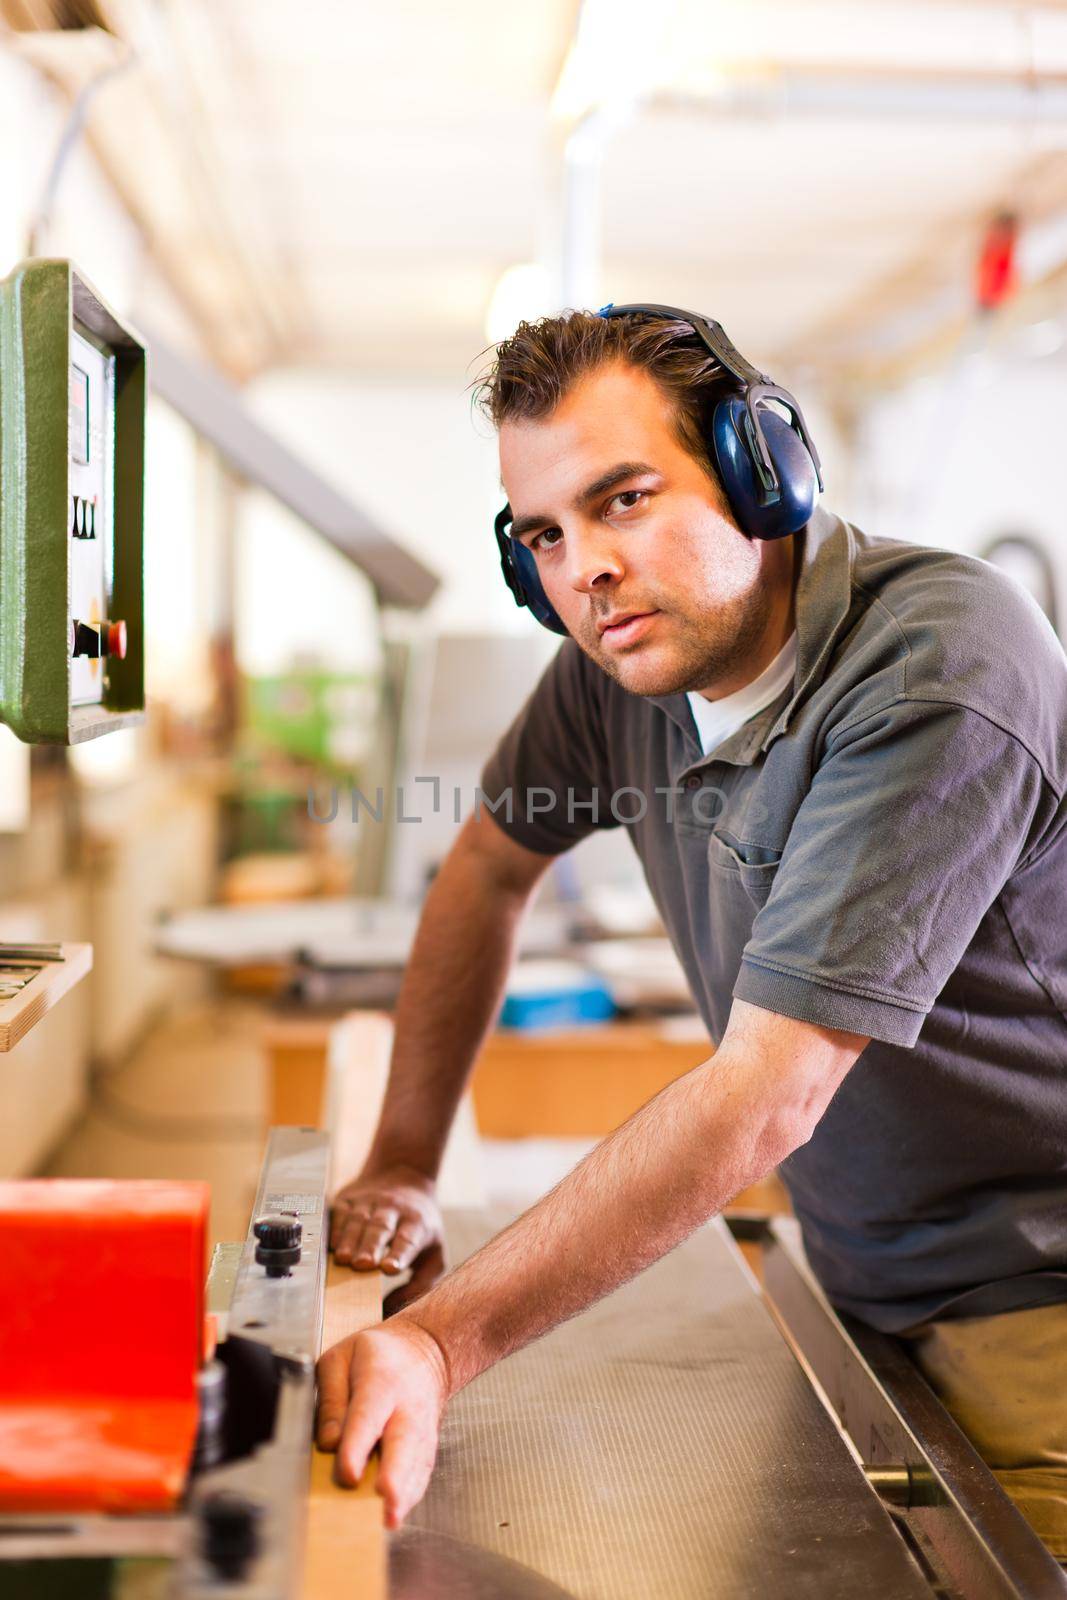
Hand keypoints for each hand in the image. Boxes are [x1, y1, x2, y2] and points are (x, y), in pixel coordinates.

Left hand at [315, 1319, 448, 1526]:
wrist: (426, 1350)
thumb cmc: (378, 1356)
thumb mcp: (341, 1357)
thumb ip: (331, 1398)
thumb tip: (328, 1441)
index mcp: (381, 1380)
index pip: (368, 1416)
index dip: (357, 1446)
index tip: (349, 1474)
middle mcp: (407, 1407)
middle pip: (403, 1442)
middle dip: (394, 1474)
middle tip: (385, 1500)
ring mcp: (422, 1427)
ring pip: (416, 1462)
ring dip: (406, 1492)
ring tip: (390, 1519)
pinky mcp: (427, 1444)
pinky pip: (422, 1472)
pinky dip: (412, 1494)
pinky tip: (397, 1514)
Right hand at [330, 1165, 445, 1314]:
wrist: (406, 1176)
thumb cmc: (420, 1227)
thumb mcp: (434, 1253)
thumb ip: (420, 1284)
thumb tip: (393, 1311)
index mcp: (418, 1223)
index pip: (409, 1239)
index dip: (399, 1254)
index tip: (390, 1269)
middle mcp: (394, 1209)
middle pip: (381, 1228)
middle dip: (371, 1246)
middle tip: (362, 1265)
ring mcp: (370, 1201)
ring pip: (358, 1220)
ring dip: (349, 1240)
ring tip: (342, 1260)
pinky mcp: (349, 1198)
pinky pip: (339, 1212)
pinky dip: (334, 1228)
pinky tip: (330, 1245)